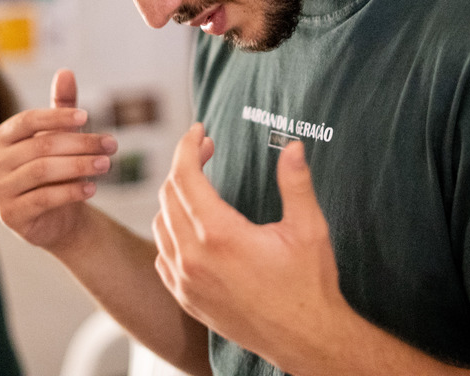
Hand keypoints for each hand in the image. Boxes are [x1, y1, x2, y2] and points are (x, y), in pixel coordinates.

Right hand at [0, 69, 116, 252]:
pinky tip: (92, 187)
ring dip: (79, 165)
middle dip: (80, 144)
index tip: (86, 116)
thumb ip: (62, 105)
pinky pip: (43, 198)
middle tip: (111, 145)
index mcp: (0, 138)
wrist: (58, 216)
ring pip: (42, 171)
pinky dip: (70, 191)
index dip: (57, 116)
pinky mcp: (10, 216)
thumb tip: (65, 71)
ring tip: (106, 164)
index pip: (27, 120)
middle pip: (40, 147)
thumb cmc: (58, 169)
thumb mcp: (61, 135)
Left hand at [152, 124, 347, 369]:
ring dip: (174, 198)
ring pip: (160, 225)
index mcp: (220, 235)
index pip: (184, 176)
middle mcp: (194, 259)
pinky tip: (191, 227)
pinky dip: (170, 232)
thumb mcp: (308, 228)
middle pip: (168, 196)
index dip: (188, 146)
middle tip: (206, 150)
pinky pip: (162, 256)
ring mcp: (186, 282)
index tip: (199, 130)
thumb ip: (296, 183)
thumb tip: (294, 146)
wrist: (305, 340)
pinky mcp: (187, 299)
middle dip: (184, 165)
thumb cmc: (309, 286)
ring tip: (199, 185)